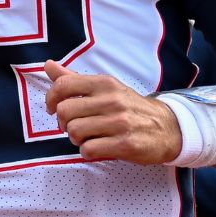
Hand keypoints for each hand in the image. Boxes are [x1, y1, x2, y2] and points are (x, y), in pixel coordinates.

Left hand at [44, 60, 181, 163]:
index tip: (53, 108)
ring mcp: (119, 122)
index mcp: (105, 83)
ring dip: (76, 139)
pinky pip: (88, 150)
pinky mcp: (125, 144)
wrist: (168, 127)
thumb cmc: (130, 108)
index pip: (63, 85)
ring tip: (89, 137)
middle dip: (63, 123)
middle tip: (74, 126)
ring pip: (74, 132)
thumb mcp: (107, 88)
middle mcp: (112, 100)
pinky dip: (89, 151)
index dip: (50, 99)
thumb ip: (75, 79)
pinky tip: (100, 146)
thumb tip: (48, 65)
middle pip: (64, 111)